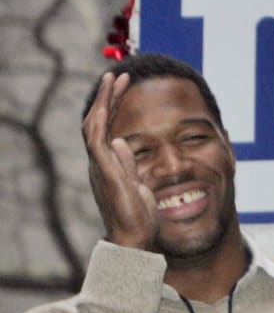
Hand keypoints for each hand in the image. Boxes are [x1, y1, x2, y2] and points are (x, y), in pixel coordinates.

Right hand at [82, 72, 156, 250]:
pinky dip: (101, 120)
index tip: (123, 86)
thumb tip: (123, 142)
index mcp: (109, 164)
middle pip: (99, 121)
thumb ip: (127, 163)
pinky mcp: (105, 171)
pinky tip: (107, 103)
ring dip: (104, 100)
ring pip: (95, 125)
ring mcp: (100, 166)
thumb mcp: (138, 183)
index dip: (114, 105)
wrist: (134, 238)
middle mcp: (100, 162)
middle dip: (108, 96)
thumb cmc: (137, 216)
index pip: (108, 128)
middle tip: (118, 74)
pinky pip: (97, 140)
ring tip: (113, 78)